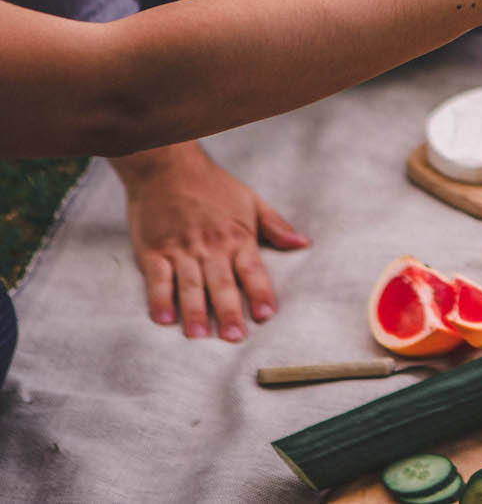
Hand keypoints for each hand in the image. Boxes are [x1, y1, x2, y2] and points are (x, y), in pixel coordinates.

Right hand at [114, 140, 307, 340]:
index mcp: (237, 237)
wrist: (168, 168)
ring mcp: (181, 249)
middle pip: (221, 283)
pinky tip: (164, 319)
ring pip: (190, 285)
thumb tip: (303, 244)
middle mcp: (210, 246)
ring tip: (200, 335)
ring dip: (194, 311)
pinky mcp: (154, 251)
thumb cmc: (212, 187)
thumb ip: (276, 226)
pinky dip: (160, 299)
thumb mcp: (251, 201)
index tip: (266, 315)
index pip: (252, 270)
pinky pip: (158, 279)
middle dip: (229, 311)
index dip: (259, 293)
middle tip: (235, 337)